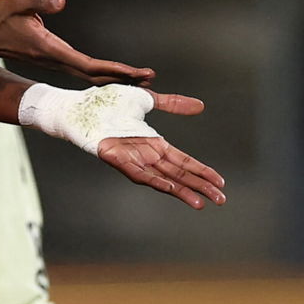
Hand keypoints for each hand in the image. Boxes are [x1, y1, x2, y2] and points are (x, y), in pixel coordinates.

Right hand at [0, 0, 154, 85]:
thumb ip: (39, 2)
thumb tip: (62, 0)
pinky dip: (101, 72)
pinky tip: (112, 71)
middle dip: (122, 78)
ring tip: (139, 76)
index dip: (113, 69)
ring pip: (89, 75)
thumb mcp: (17, 3)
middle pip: (95, 75)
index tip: (134, 73)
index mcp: (51, 50)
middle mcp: (56, 60)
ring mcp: (55, 61)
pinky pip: (82, 69)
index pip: (88, 65)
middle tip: (149, 78)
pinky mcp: (53, 58)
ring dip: (114, 76)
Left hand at [99, 93, 225, 208]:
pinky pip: (140, 175)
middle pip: (179, 174)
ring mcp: (133, 160)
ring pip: (163, 179)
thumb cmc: (107, 103)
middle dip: (201, 187)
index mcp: (154, 144)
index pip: (185, 161)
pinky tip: (171, 189)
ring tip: (200, 204)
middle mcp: (146, 155)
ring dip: (182, 191)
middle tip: (222, 200)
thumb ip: (173, 103)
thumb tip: (200, 105)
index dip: (203, 171)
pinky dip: (156, 182)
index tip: (220, 183)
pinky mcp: (118, 160)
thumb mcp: (147, 99)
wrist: (81, 106)